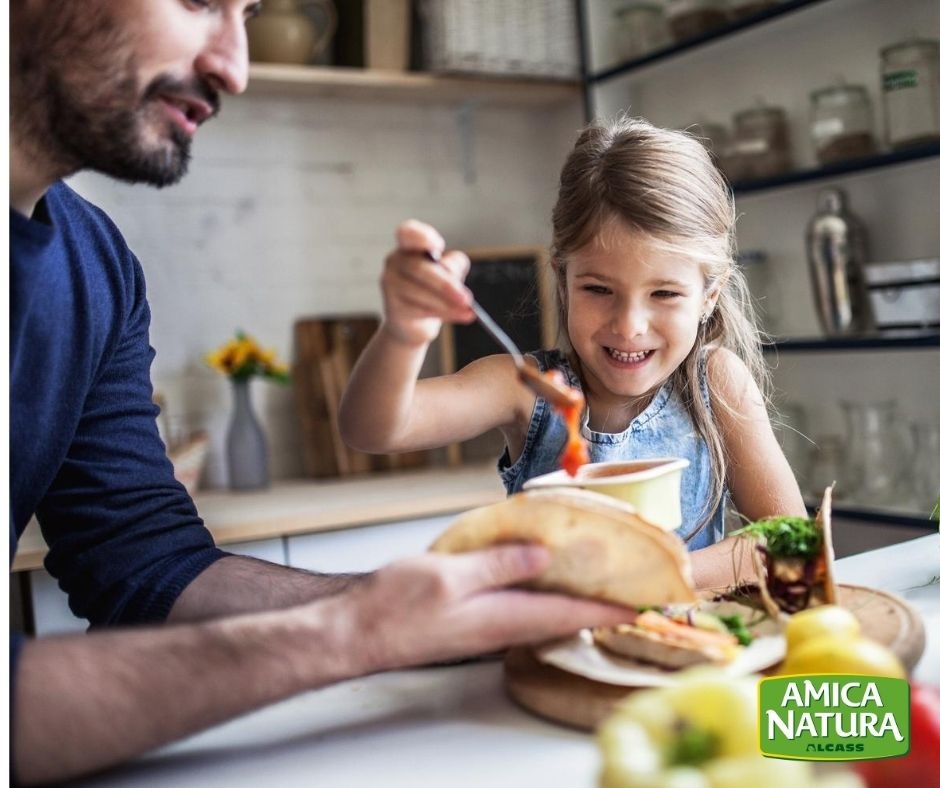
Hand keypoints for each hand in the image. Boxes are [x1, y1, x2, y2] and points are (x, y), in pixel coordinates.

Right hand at [342, 545, 635, 672]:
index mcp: (503, 617)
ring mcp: (486, 625)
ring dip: (574, 597)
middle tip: (632, 586)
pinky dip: (542, 590)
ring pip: (544, 611)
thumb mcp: (449, 575)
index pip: (571, 614)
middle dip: (601, 604)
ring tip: (599, 577)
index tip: (647, 603)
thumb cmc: (395, 605)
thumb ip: (498, 565)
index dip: (611, 609)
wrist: (357, 631)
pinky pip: (520, 605)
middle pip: (564, 616)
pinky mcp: (472, 618)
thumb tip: (545, 555)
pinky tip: (542, 572)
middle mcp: (502, 626)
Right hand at [380, 219, 474, 345]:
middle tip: (467, 298)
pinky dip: (445, 313)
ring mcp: (390, 285)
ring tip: (467, 309)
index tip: (439, 246)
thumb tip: (449, 272)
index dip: (421, 237)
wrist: (415, 324)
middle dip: (445, 284)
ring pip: (419, 292)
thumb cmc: (434, 290)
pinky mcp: (394, 308)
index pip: (407, 233)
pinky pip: (420, 310)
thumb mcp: (450, 272)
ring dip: (447, 303)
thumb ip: (454, 265)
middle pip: (418, 268)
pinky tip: (462, 315)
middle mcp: (395, 262)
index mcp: (408, 246)